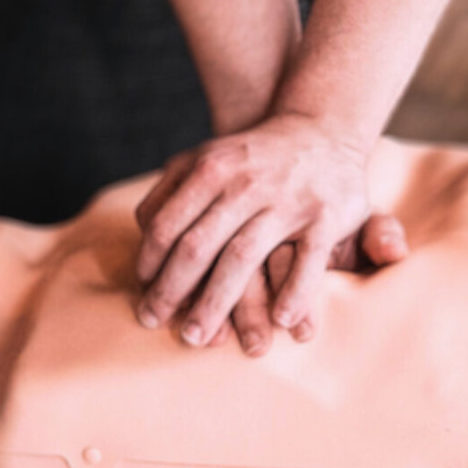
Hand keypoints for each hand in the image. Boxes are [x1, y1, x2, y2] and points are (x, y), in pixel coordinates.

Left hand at [131, 113, 406, 351]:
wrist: (322, 130)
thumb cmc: (251, 158)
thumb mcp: (205, 157)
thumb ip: (170, 190)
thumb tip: (142, 232)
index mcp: (209, 169)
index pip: (167, 225)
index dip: (149, 263)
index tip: (142, 292)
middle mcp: (244, 184)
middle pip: (196, 246)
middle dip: (171, 291)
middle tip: (153, 323)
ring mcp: (286, 201)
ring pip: (242, 258)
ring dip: (216, 304)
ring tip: (198, 338)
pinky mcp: (325, 217)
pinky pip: (307, 261)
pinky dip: (294, 292)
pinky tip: (280, 319)